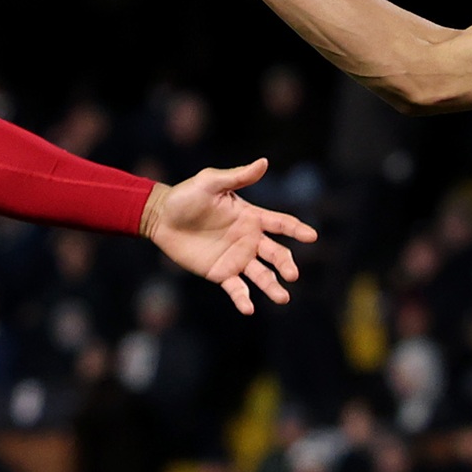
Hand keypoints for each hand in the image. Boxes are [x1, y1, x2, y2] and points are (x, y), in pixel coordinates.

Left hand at [145, 158, 316, 312]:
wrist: (160, 218)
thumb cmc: (185, 196)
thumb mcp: (210, 182)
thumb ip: (237, 177)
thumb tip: (264, 162)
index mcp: (251, 218)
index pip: (280, 224)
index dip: (296, 229)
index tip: (311, 236)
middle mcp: (249, 240)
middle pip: (276, 254)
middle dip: (286, 264)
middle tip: (292, 275)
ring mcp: (236, 259)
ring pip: (262, 275)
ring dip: (273, 287)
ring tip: (283, 298)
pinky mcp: (221, 273)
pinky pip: (237, 289)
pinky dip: (244, 299)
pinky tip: (249, 309)